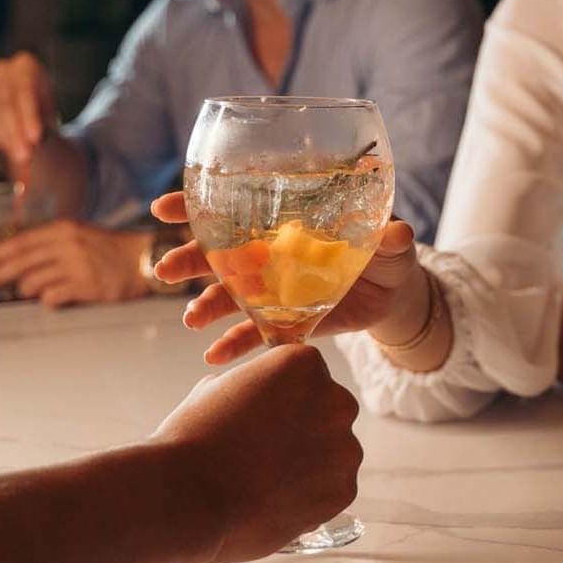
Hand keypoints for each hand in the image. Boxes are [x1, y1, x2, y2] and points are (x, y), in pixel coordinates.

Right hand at [0, 52, 54, 167]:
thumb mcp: (47, 115)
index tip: (35, 139)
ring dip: (3, 136)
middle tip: (24, 156)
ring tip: (17, 155)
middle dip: (15, 132)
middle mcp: (3, 68)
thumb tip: (35, 143)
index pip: (26, 91)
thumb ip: (42, 124)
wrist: (24, 110)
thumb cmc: (40, 113)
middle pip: (5, 102)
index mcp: (27, 65)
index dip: (29, 115)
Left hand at [0, 220, 149, 308]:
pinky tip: (51, 299)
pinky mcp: (86, 287)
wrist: (141, 259)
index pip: (20, 241)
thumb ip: (49, 244)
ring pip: (33, 283)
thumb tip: (17, 261)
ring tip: (27, 292)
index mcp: (62, 229)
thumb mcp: (77, 234)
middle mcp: (67, 245)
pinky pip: (52, 298)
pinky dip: (47, 300)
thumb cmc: (107, 249)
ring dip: (25, 290)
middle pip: (21, 263)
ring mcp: (77, 266)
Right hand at [148, 192, 422, 364]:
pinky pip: (253, 334)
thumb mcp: (391, 242)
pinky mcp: (284, 321)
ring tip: (192, 319)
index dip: (197, 204)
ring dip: (205, 305)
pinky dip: (233, 345)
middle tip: (164, 270)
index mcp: (286, 222)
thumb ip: (390, 236)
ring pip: (228, 295)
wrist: (394, 295)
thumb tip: (398, 230)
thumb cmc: (388, 253)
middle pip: (219, 253)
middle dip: (188, 259)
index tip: (164, 208)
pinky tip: (214, 358)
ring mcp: (274, 288)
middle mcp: (271, 253)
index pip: (235, 207)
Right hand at [151, 344, 361, 562]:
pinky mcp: (342, 491)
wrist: (187, 495)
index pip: (307, 377)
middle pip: (329, 411)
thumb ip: (253, 384)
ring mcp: (344, 448)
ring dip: (311, 463)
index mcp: (305, 364)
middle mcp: (336, 400)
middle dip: (305, 428)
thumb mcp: (219, 387)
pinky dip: (311, 497)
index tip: (258, 419)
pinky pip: (333, 490)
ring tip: (267, 481)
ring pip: (335, 453)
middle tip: (266, 452)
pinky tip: (277, 501)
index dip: (282, 399)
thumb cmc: (194, 436)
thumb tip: (260, 397)